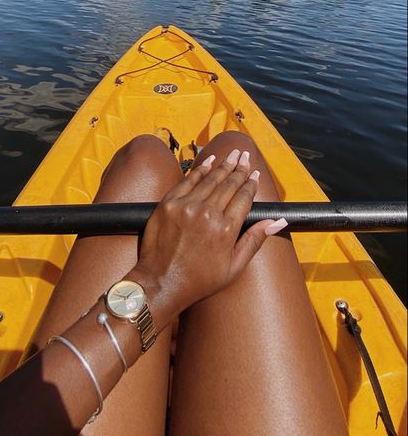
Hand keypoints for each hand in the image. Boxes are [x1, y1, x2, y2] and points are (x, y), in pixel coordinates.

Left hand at [128, 149, 271, 329]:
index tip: (255, 174)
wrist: (160, 283)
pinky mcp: (169, 204)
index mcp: (226, 229)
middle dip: (240, 168)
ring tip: (232, 154)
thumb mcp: (234, 267)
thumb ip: (255, 240)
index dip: (251, 184)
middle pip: (228, 184)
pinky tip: (209, 161)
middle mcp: (207, 213)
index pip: (243, 197)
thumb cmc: (199, 281)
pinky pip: (188, 181)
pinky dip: (200, 169)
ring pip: (210, 179)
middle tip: (246, 156)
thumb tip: (278, 222)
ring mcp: (186, 206)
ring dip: (223, 165)